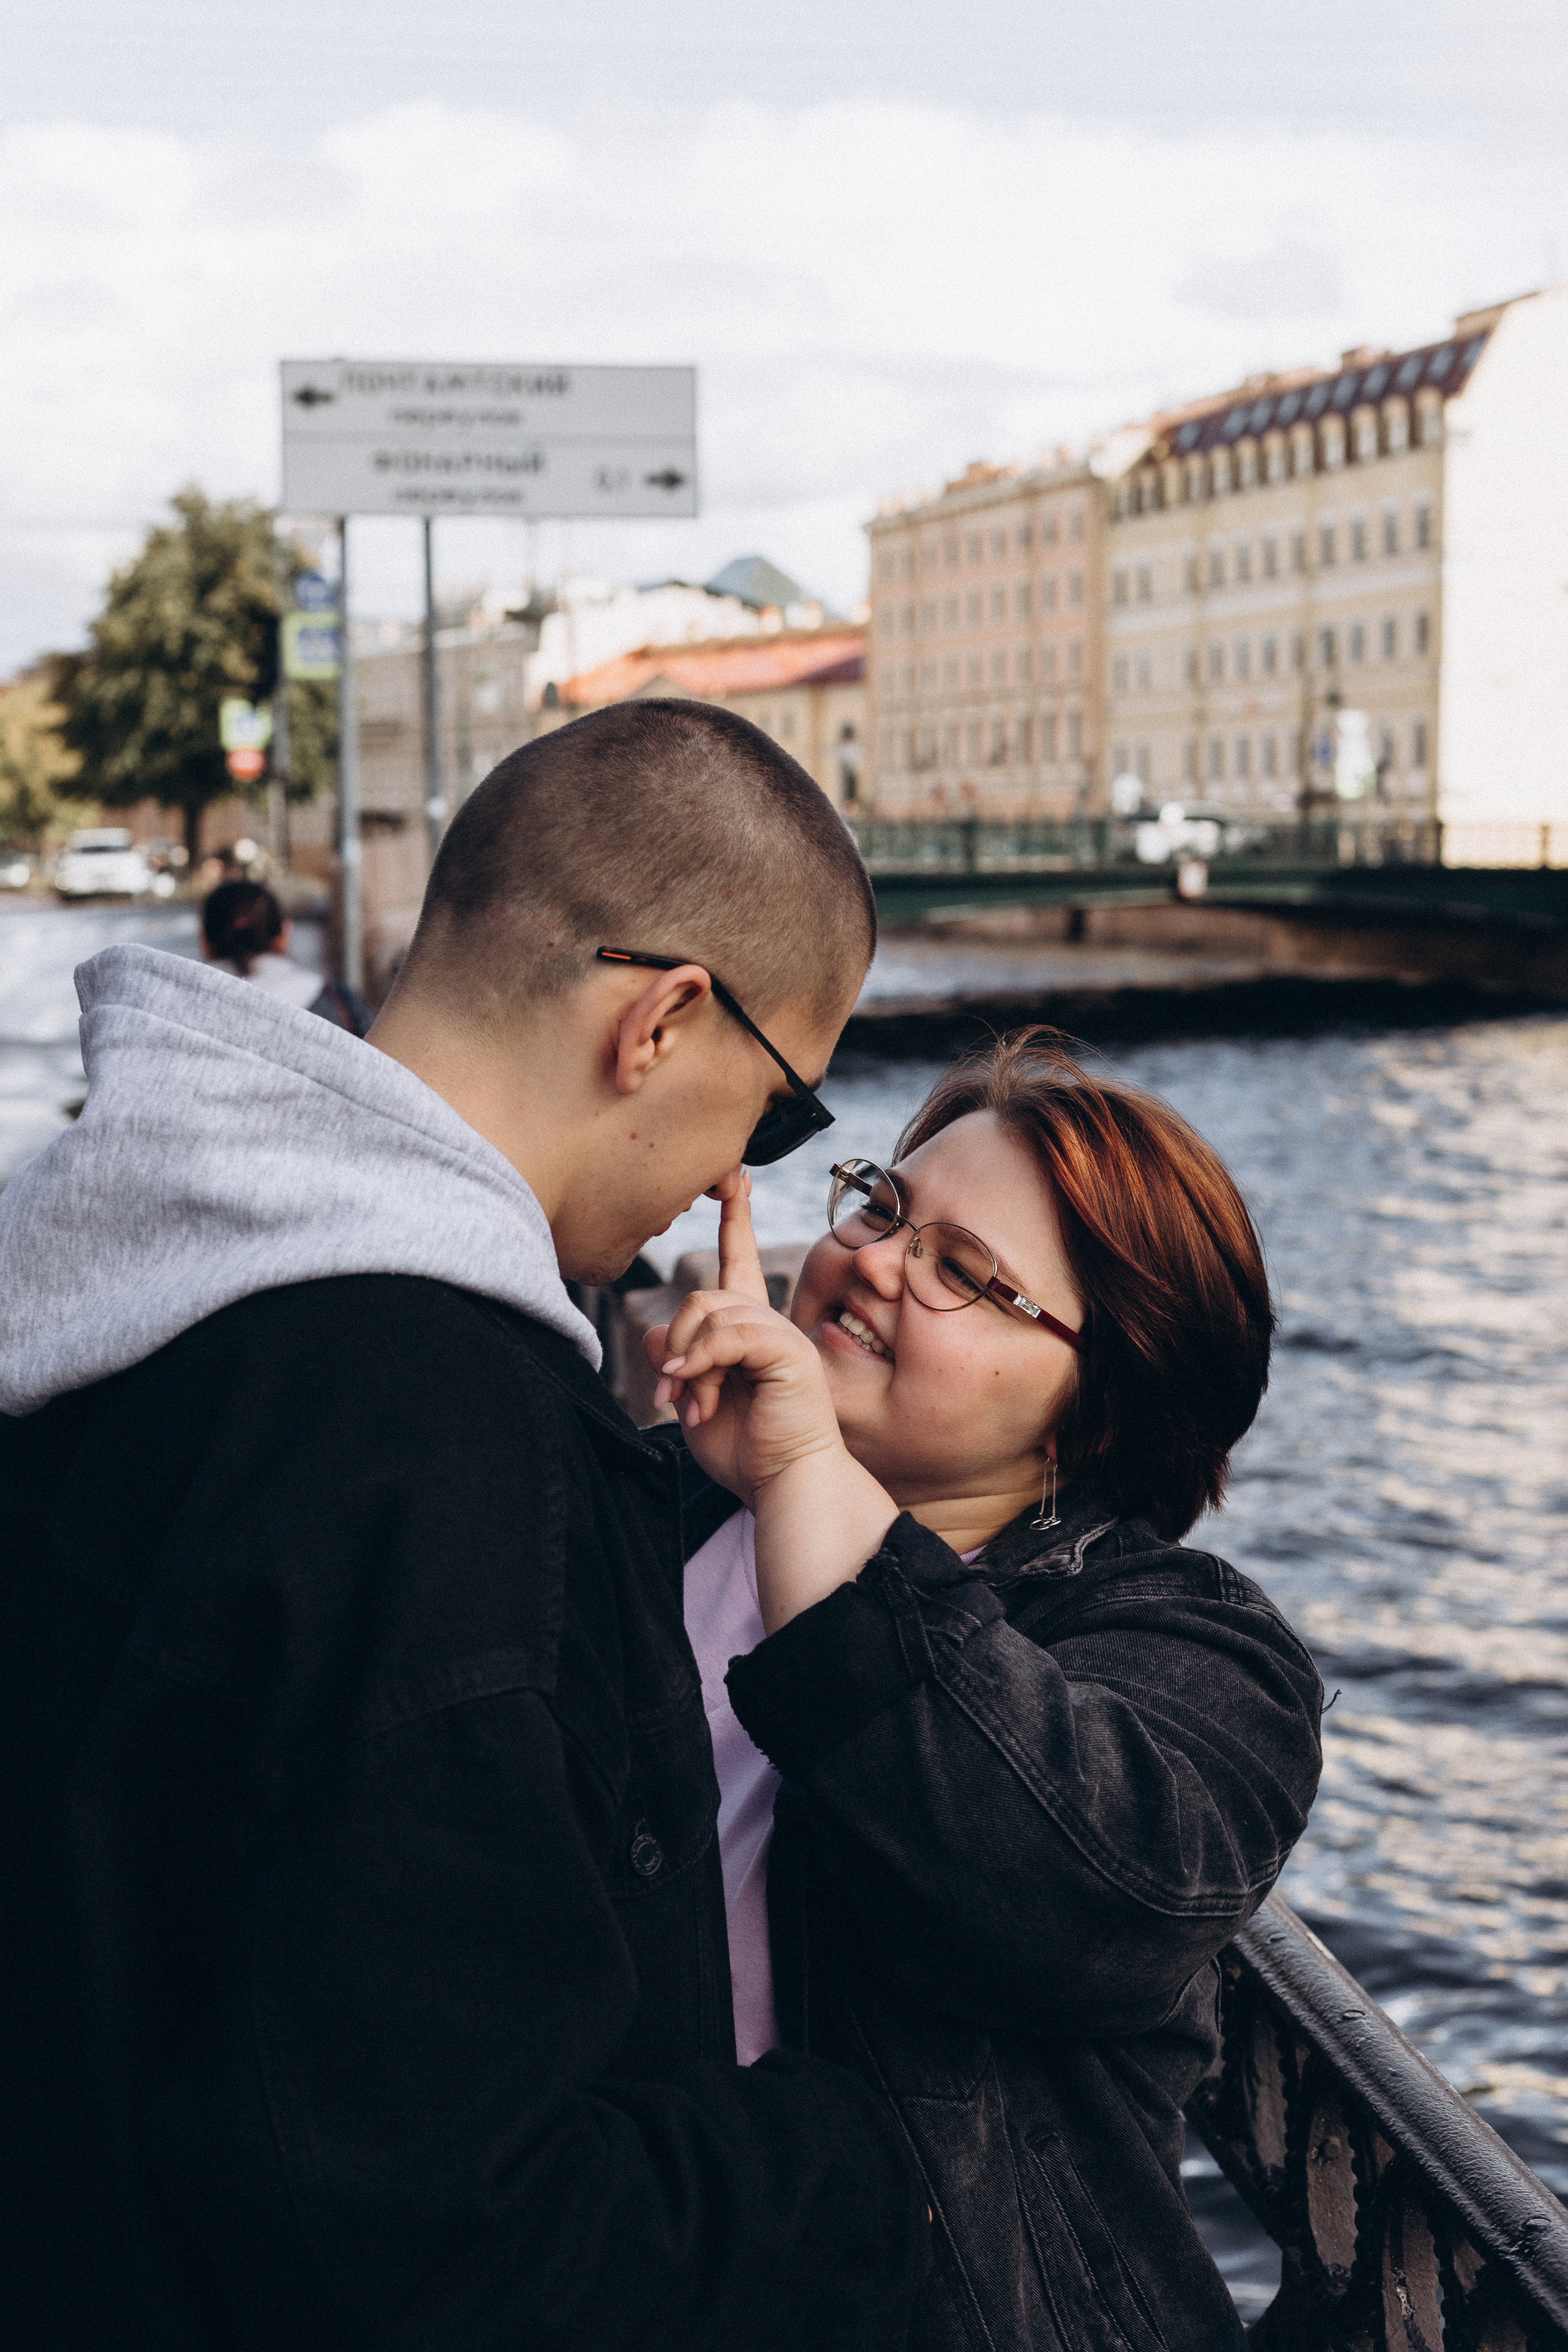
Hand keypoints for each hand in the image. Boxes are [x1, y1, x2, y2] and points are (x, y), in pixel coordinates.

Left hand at [645, 1172, 840, 1504]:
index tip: (734, 1179)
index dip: (735, 1219)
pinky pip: (729, 1333)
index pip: (739, 1260)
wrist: (786, 1484)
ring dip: (687, 1359)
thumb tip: (659, 1336)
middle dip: (676, 1341)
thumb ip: (678, 1360)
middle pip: (703, 1294)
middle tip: (671, 1390)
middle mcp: (770, 1322)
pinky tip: (693, 1388)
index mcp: (750, 1329)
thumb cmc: (746, 1450)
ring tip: (688, 1399)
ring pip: (710, 1309)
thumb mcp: (695, 1398)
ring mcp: (782, 1333)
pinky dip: (702, 1360)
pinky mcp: (787, 1351)